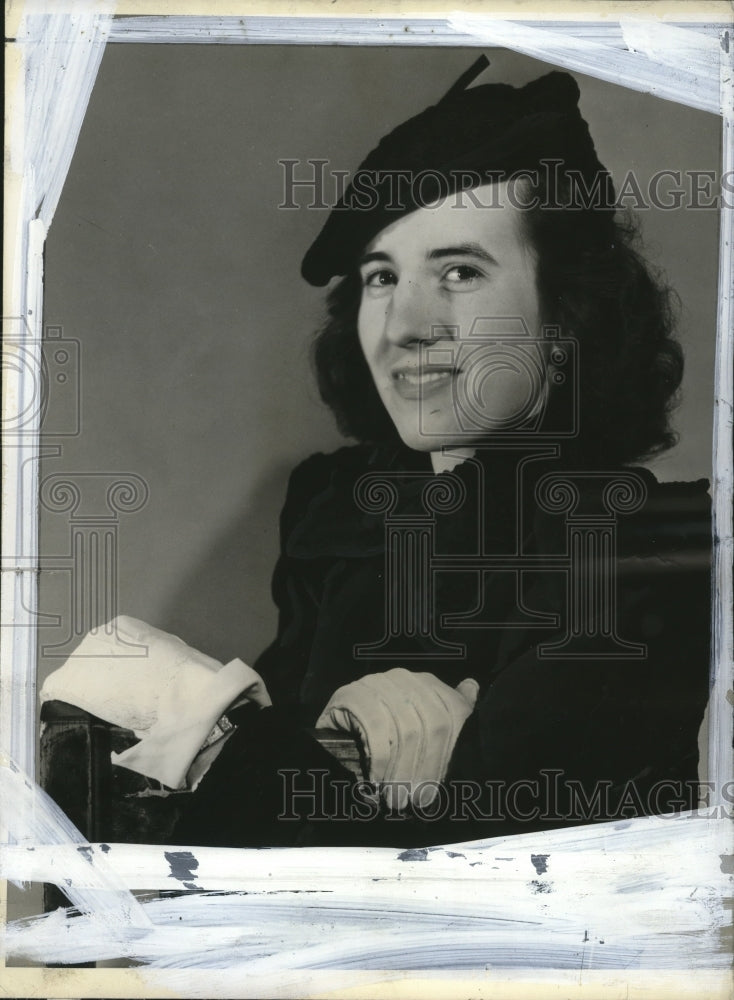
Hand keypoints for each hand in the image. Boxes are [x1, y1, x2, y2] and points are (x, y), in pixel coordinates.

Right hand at [315, 668, 478, 808]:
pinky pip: (376, 729)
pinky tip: (376, 781)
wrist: (334, 729)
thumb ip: (449, 707)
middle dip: (427, 768)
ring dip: (402, 771)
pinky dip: (380, 760)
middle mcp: (404, 678)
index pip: (452, 714)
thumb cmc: (382, 733)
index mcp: (425, 682)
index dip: (447, 754)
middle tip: (416, 800)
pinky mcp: (352, 694)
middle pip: (433, 724)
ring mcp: (378, 683)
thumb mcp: (418, 723)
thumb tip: (472, 686)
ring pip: (406, 730)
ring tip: (397, 798)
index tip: (436, 789)